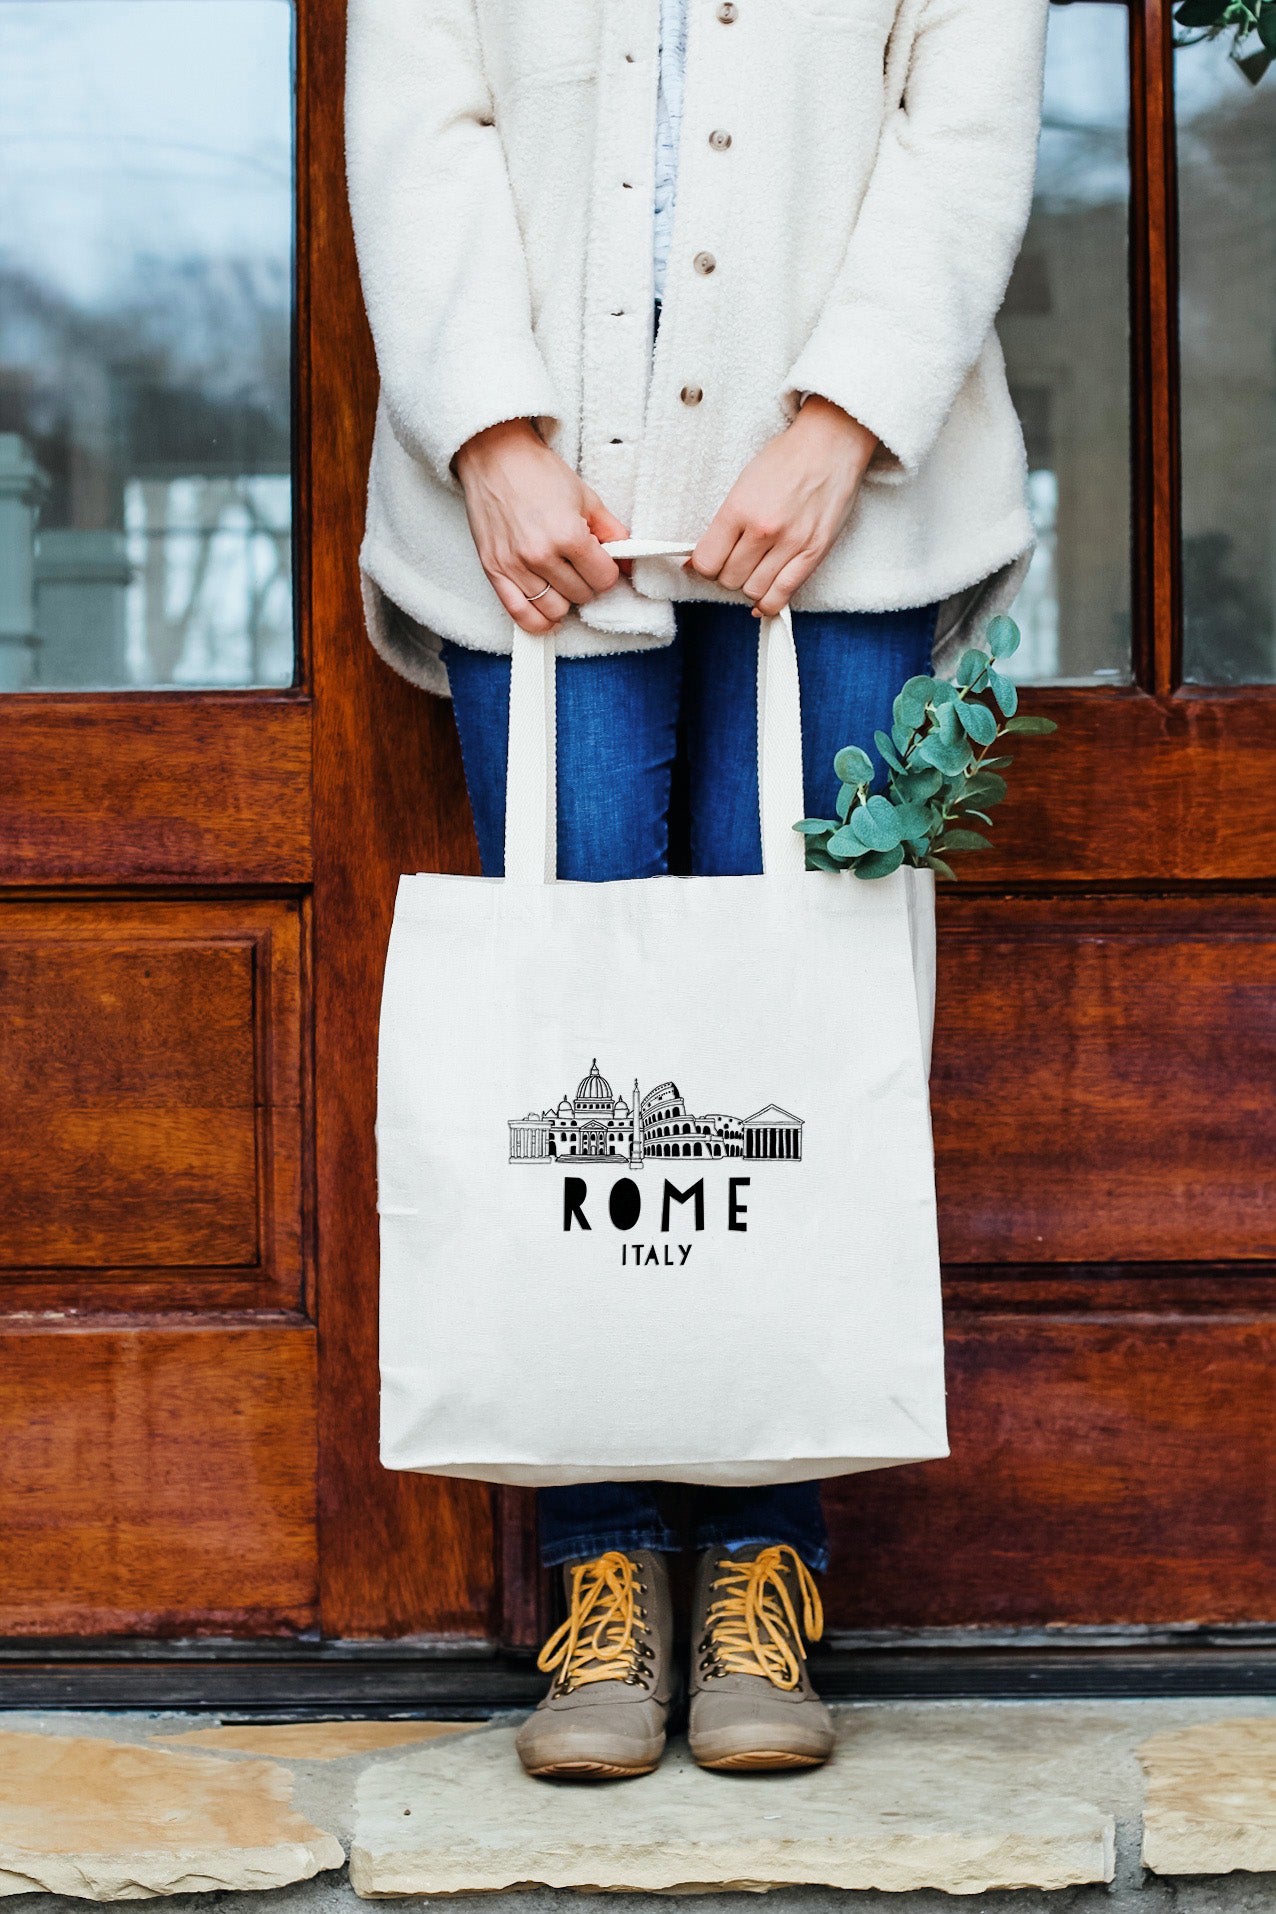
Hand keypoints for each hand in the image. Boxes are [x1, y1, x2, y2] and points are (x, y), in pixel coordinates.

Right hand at [454, 419, 626, 633]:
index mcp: (568, 534)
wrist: (494, 457)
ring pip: (555, 610)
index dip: (608, 571)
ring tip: (562, 581)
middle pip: (582, 596)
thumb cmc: (538, 473)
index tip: (601, 562)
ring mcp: (515, 566)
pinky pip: (520, 615)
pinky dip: (538, 622)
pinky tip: (549, 617)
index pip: (604, 579)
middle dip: (587, 583)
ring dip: (565, 600)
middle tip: (579, 565)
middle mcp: (541, 555)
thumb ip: (612, 533)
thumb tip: (628, 562)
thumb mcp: (586, 497)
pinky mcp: (494, 571)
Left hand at [689, 397, 878, 616]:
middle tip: (736, 562)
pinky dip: (769, 603)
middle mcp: (763, 529)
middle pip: (729, 579)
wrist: (830, 444)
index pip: (707, 562)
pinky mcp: (814, 553)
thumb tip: (697, 562)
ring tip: (754, 571)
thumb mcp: (744, 484)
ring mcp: (791, 543)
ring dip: (748, 586)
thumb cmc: (786, 460)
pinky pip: (783, 595)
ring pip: (753, 591)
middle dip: (727, 575)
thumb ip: (722, 524)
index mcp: (739, 508)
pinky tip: (763, 598)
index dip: (704, 566)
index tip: (711, 561)